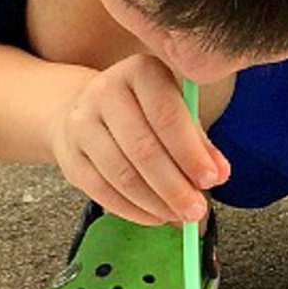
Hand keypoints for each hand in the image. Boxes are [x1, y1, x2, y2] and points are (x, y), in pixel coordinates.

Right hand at [48, 55, 231, 225]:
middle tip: (196, 211)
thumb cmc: (143, 112)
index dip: (190, 153)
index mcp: (141, 72)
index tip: (211, 180)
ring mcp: (82, 123)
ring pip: (121, 174)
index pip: (167, 116)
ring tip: (178, 216)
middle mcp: (106, 91)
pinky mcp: (70, 155)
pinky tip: (154, 216)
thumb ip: (199, 142)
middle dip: (174, 186)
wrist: (86, 110)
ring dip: (155, 203)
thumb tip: (218, 173)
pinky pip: (101, 191)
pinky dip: (132, 210)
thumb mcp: (175, 111)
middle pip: (143, 148)